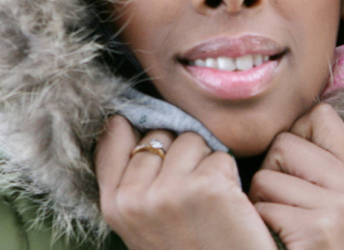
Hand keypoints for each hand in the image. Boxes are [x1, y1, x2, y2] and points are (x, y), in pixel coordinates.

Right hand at [96, 115, 276, 249]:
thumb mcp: (141, 224)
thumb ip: (129, 181)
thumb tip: (120, 120)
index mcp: (113, 206)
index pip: (112, 136)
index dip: (136, 130)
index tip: (157, 149)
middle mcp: (135, 197)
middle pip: (160, 134)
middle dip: (180, 154)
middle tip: (192, 196)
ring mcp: (171, 191)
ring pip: (192, 140)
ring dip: (207, 164)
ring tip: (210, 203)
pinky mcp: (209, 187)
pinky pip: (221, 157)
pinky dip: (231, 178)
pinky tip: (228, 208)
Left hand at [249, 104, 343, 249]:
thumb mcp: (330, 204)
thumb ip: (316, 164)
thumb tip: (284, 120)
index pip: (320, 116)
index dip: (293, 138)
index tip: (293, 172)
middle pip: (284, 143)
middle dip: (270, 175)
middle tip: (284, 209)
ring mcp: (339, 206)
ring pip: (265, 176)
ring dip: (259, 204)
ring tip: (279, 228)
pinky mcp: (318, 227)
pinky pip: (262, 205)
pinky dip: (258, 226)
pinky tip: (277, 241)